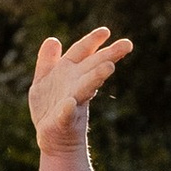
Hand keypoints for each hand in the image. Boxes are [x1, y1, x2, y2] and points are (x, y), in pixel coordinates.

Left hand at [30, 26, 129, 152]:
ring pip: (85, 87)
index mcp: (69, 72)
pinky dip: (68, 109)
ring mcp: (71, 102)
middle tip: (127, 45)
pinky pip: (66, 114)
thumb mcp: (43, 80)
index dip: (93, 41)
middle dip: (108, 55)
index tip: (107, 31)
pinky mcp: (63, 120)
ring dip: (96, 77)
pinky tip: (70, 103)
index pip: (82, 52)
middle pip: (93, 67)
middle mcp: (75, 85)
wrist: (53, 138)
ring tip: (108, 68)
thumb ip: (47, 61)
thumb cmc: (50, 108)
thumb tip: (53, 39)